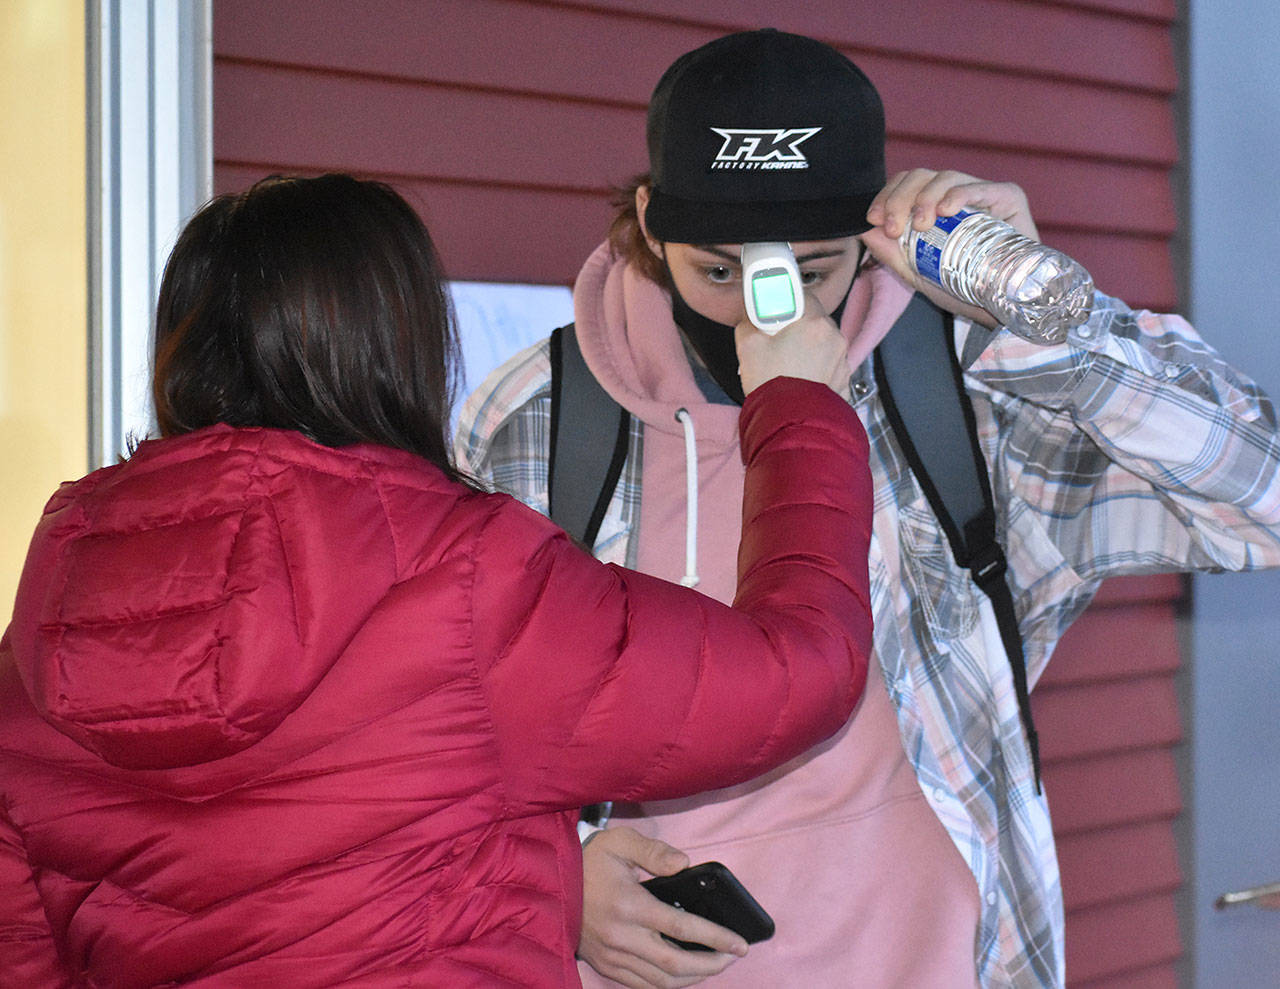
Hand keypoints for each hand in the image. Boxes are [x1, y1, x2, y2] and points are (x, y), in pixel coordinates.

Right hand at [578, 827, 747, 988]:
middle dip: (711, 964)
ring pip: (661, 982)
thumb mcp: (620, 842)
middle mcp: (622, 937)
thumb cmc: (589, 861)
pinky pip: (642, 986)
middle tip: (733, 956)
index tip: (740, 943)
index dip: (717, 938)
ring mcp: (613, 956)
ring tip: (713, 966)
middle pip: (676, 964)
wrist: (550, 884)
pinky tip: (682, 973)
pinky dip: (667, 985)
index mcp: (630, 906)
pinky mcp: (606, 966)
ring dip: (693, 979)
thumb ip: (655, 852)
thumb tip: (684, 864)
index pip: (683, 927)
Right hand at [735, 291, 850, 397]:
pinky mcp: (843, 382)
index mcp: (815, 325)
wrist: (790, 424)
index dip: (788, 300)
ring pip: (824, 345)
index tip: (777, 309)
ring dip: (809, 349)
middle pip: (816, 321)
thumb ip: (749, 324)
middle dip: (798, 326)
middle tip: (778, 340)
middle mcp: (835, 340)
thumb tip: (750, 320)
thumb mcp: (748, 347)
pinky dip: (817, 369)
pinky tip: (800, 380)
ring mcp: (842, 363)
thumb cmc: (772, 385)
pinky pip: (829, 367)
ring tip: (788, 364)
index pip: (805, 296)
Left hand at [860, 168, 1038, 327]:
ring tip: (920, 225)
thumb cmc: (966, 290)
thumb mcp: (921, 276)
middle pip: (921, 177)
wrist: (1008, 307)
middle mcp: (957, 195)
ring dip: (926, 198)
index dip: (887, 196)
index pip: (906, 186)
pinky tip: (947, 209)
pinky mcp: (1008, 197)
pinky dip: (960, 194)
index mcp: (936, 207)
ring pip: (946, 177)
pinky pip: (981, 188)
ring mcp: (983, 194)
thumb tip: (865, 231)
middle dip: (900, 198)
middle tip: (895, 228)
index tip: (874, 219)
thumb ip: (893, 255)